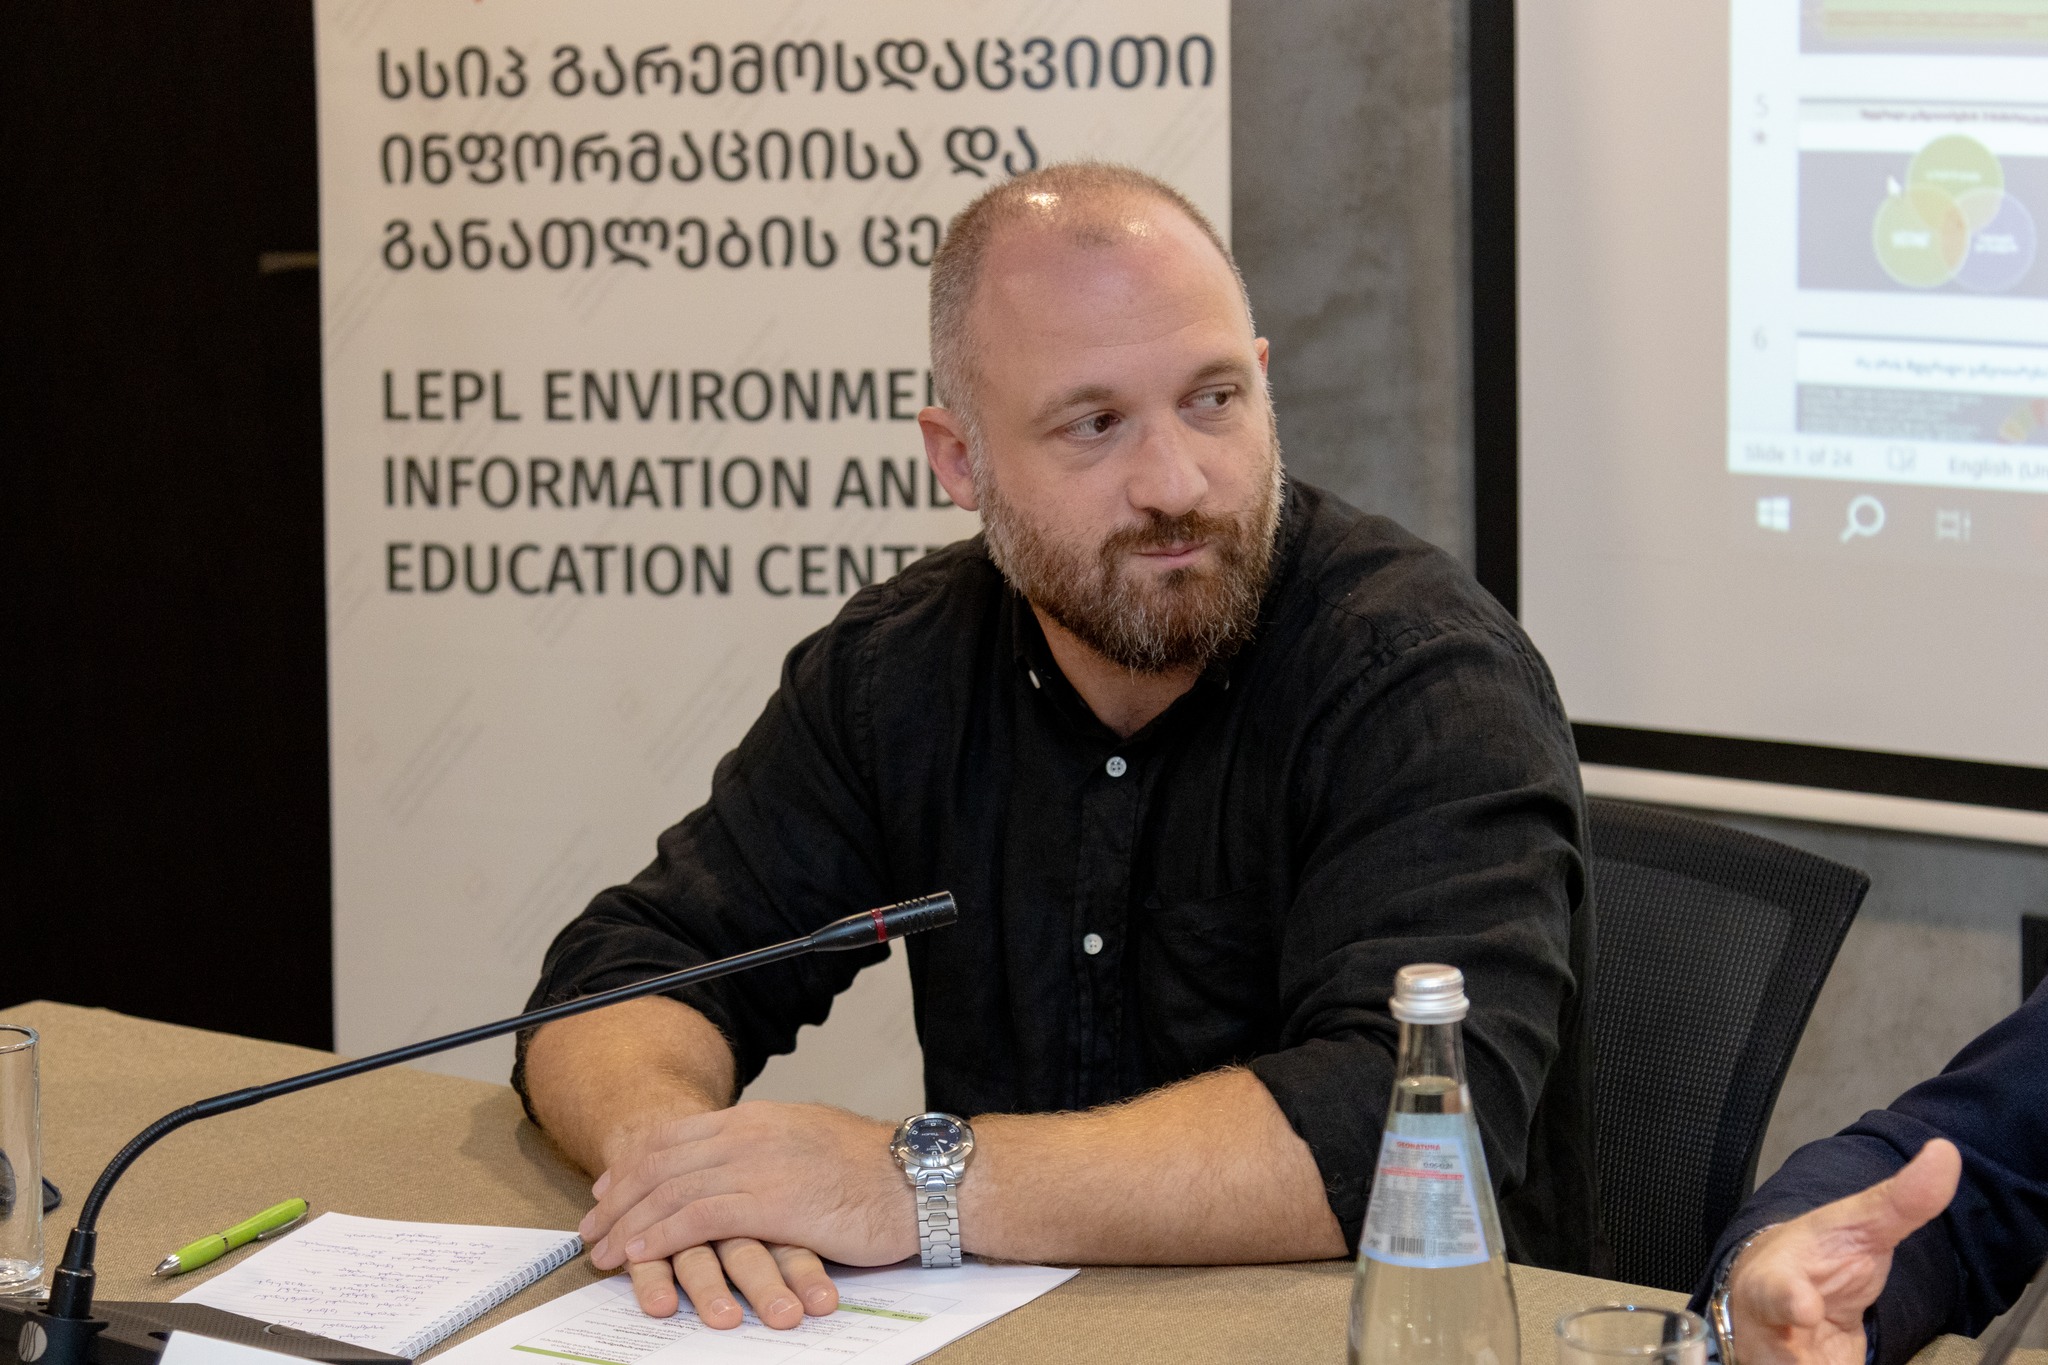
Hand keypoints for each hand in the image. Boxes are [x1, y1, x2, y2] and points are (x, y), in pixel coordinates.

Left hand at [580, 1101, 915, 1325]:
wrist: (920, 1178)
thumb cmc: (875, 1170)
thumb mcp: (810, 1142)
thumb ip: (770, 1149)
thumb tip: (742, 1164)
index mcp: (758, 1118)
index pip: (676, 1135)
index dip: (634, 1163)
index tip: (609, 1188)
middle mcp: (749, 1134)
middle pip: (662, 1161)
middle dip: (618, 1197)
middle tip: (591, 1228)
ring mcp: (758, 1165)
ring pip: (671, 1189)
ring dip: (629, 1222)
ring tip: (603, 1250)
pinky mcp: (770, 1201)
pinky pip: (698, 1217)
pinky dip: (661, 1236)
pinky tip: (640, 1254)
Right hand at [1724, 1139, 1961, 1364]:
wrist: (1772, 1303)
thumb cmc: (1814, 1262)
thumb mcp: (1856, 1229)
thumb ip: (1900, 1201)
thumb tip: (1944, 1153)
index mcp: (1776, 1281)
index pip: (1775, 1292)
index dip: (1787, 1300)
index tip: (1802, 1306)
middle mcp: (1770, 1329)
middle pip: (1777, 1356)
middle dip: (1796, 1359)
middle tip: (1812, 1325)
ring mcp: (1780, 1363)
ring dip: (1821, 1364)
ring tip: (1834, 1356)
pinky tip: (1839, 1359)